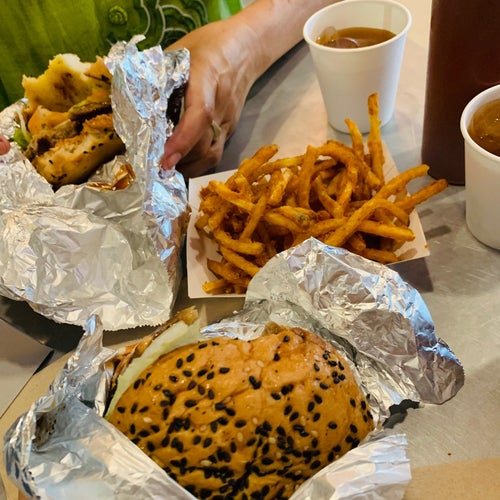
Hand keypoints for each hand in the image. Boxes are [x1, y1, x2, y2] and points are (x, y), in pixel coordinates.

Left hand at [161, 17, 257, 177]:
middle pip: (204, 144)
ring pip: (211, 155)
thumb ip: (158, 76)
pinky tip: (180, 166)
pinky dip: (196, 165)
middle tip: (152, 170)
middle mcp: (221, 105)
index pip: (200, 115)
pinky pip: (215, 154)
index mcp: (207, 78)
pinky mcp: (230, 131)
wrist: (245, 50)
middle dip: (179, 161)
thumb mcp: (178, 53)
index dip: (183, 140)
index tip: (164, 159)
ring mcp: (228, 121)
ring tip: (164, 172)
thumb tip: (130, 100)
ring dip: (187, 167)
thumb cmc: (207, 46)